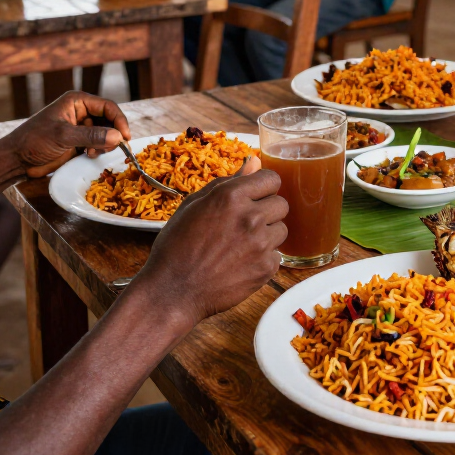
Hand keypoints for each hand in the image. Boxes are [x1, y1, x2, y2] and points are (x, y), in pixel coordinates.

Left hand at [0, 91, 130, 177]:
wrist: (16, 160)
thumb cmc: (34, 141)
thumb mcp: (63, 136)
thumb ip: (91, 136)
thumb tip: (118, 137)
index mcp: (77, 102)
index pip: (107, 107)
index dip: (119, 120)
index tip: (125, 137)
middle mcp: (81, 112)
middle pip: (110, 120)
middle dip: (113, 134)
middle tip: (112, 148)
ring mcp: (81, 127)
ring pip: (106, 133)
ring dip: (106, 144)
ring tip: (94, 153)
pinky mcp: (79, 142)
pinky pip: (98, 143)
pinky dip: (99, 150)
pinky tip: (89, 156)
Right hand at [135, 161, 287, 327]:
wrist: (172, 292)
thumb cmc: (177, 246)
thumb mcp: (194, 205)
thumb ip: (227, 182)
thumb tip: (254, 162)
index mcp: (231, 196)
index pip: (272, 179)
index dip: (263, 188)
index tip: (254, 198)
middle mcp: (249, 217)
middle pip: (282, 204)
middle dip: (267, 211)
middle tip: (245, 224)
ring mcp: (260, 244)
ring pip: (282, 230)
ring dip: (267, 235)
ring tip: (241, 245)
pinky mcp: (265, 269)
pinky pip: (277, 256)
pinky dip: (263, 260)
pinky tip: (241, 264)